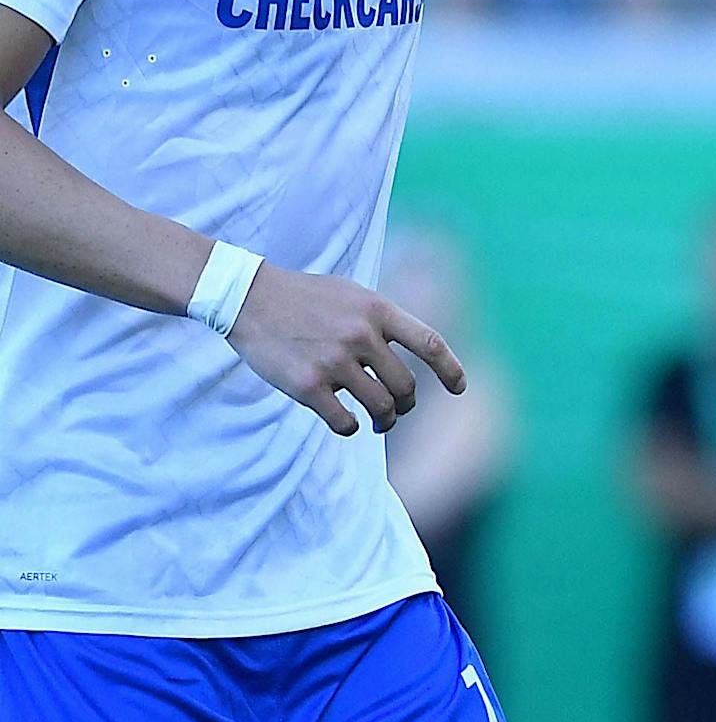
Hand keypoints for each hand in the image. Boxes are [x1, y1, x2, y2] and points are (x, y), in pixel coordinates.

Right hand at [228, 262, 465, 435]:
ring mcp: (334, 362)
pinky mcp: (307, 386)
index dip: (450, 370)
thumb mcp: (354, 294)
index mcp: (378, 310)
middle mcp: (361, 336)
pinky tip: (347, 422)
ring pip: (380, 408)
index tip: (459, 388)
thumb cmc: (307, 297)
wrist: (250, 298)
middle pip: (406, 385)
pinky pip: (344, 422)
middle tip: (399, 409)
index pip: (430, 344)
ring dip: (385, 421)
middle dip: (408, 404)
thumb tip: (416, 350)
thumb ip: (383, 320)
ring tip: (379, 422)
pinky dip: (350, 427)